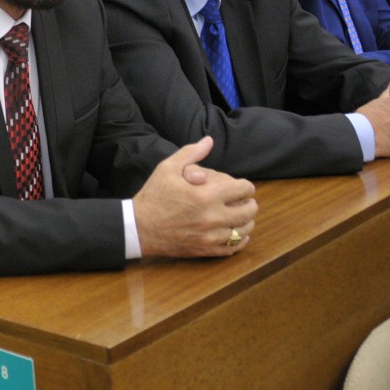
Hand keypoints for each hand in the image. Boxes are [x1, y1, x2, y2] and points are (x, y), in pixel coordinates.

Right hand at [133, 137, 257, 257]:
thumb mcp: (167, 168)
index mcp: (206, 195)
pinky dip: (240, 240)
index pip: (243, 190)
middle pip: (248, 211)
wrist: (139, 227)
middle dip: (250, 203)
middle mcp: (213, 217)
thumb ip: (191, 153)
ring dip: (248, 222)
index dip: (246, 186)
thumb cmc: (154, 195)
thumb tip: (209, 140)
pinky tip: (238, 234)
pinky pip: (233, 247)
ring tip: (243, 216)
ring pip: (243, 230)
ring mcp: (211, 236)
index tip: (242, 186)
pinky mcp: (206, 250)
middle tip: (246, 200)